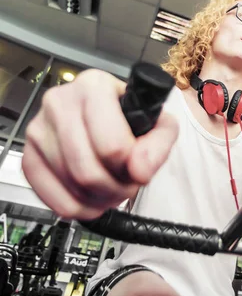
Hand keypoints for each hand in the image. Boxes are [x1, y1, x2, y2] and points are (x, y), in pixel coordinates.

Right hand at [22, 69, 178, 219]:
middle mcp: (60, 103)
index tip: (140, 170)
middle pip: (89, 172)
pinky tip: (93, 198)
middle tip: (128, 184)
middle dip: (117, 188)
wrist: (105, 117)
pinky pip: (54, 200)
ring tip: (113, 187)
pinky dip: (80, 208)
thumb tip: (140, 170)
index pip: (112, 145)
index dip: (132, 168)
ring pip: (73, 187)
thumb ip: (159, 143)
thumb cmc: (130, 118)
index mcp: (94, 87)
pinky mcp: (28, 157)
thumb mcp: (158, 123)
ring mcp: (38, 130)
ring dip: (101, 199)